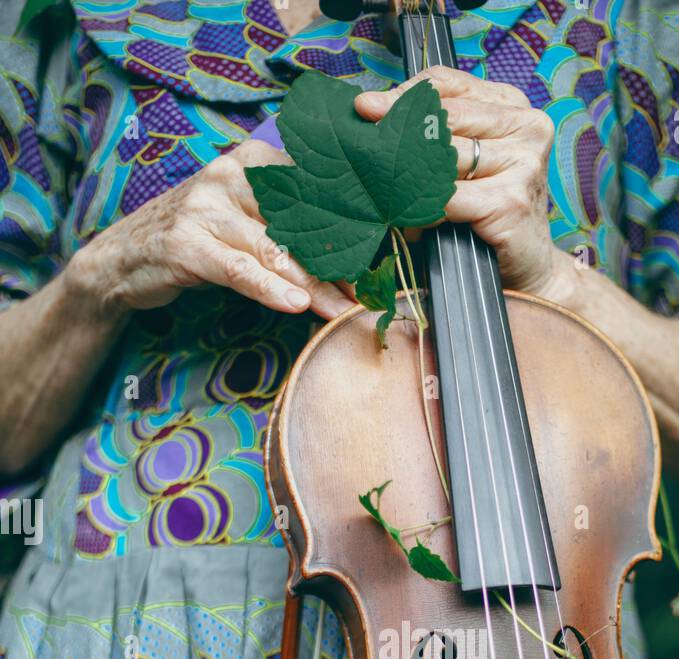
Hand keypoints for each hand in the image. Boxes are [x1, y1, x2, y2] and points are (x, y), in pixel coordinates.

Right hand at [68, 140, 354, 320]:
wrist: (126, 256)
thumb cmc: (199, 237)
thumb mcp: (246, 218)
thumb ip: (289, 223)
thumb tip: (351, 253)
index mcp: (253, 159)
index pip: (313, 190)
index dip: (349, 225)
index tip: (381, 256)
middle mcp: (230, 174)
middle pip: (299, 221)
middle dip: (338, 261)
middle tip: (371, 292)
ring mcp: (205, 207)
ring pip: (274, 248)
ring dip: (314, 284)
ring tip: (344, 308)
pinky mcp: (187, 243)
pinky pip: (239, 269)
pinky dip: (270, 289)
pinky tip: (296, 306)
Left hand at [355, 67, 566, 297]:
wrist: (529, 263)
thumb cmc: (492, 209)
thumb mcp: (469, 161)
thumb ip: (439, 134)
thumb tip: (374, 115)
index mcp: (511, 105)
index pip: (448, 84)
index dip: (403, 95)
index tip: (366, 109)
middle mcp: (525, 126)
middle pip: (445, 117)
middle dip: (400, 134)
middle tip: (366, 147)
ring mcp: (523, 162)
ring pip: (445, 158)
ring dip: (411, 178)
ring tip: (388, 191)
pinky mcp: (512, 200)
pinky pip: (450, 198)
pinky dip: (425, 209)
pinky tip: (412, 219)